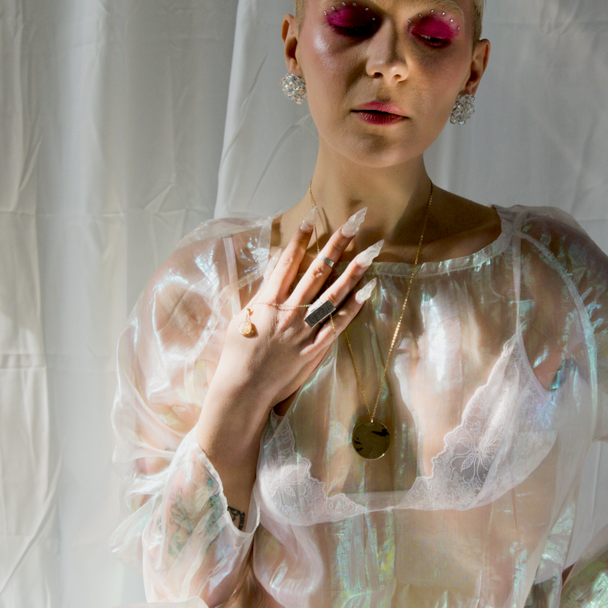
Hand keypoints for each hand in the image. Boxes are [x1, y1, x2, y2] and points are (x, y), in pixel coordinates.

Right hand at [197, 209, 379, 449]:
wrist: (242, 389)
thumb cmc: (236, 354)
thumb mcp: (241, 319)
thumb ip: (260, 297)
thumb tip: (273, 275)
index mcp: (267, 301)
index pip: (288, 263)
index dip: (301, 239)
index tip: (314, 217)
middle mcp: (289, 311)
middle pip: (317, 271)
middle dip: (336, 244)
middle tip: (354, 222)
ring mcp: (304, 329)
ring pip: (333, 293)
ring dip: (353, 270)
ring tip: (371, 250)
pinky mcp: (315, 348)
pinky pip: (338, 324)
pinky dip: (353, 307)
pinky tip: (368, 289)